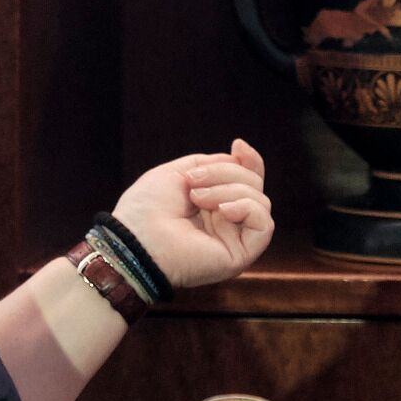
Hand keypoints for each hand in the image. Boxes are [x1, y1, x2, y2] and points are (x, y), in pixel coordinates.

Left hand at [111, 140, 274, 291]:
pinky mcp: (240, 255)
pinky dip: (247, 208)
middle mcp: (227, 221)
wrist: (136, 239)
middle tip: (194, 182)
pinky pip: (264, 225)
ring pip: (260, 201)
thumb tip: (240, 156)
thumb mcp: (181, 171)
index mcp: (214, 204)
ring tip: (198, 198)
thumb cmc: (148, 207)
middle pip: (254, 185)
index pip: (248, 180)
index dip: (249, 161)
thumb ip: (213, 163)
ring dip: (229, 190)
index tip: (238, 145)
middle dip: (227, 173)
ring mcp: (234, 238)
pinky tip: (223, 210)